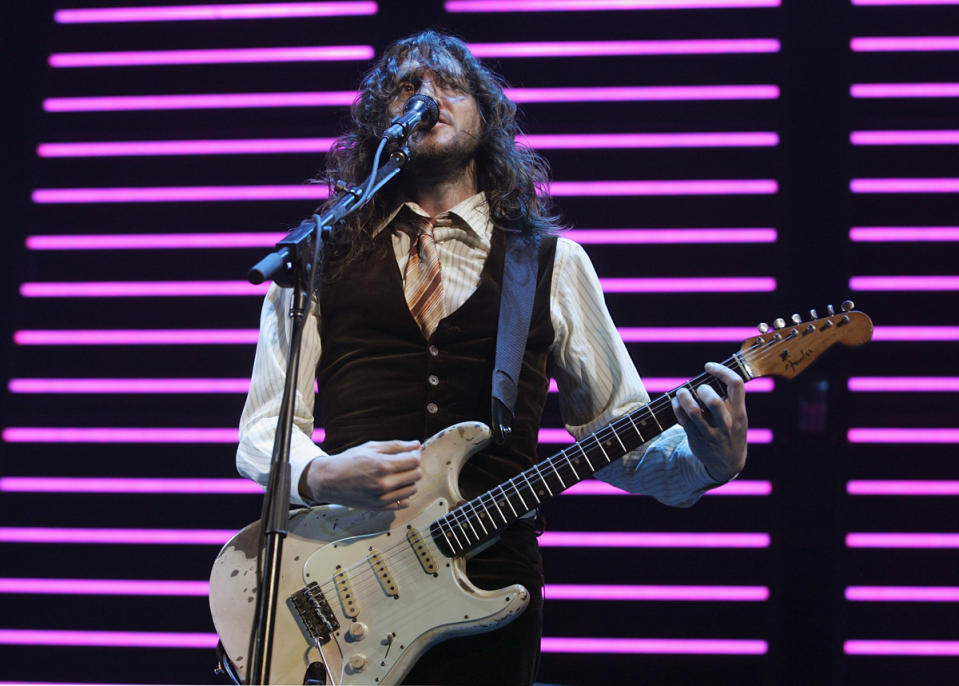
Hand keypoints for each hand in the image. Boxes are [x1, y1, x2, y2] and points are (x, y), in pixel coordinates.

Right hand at [301, 440, 422, 509]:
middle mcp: (383, 483)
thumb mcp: (371, 447)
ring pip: (412, 490)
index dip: (415, 455)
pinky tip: (394, 488)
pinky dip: (403, 495)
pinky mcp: (379, 508)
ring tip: (398, 475)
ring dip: (409, 481)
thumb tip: (417, 445)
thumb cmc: (349, 461)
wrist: (328, 480)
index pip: (415, 461)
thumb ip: (396, 446)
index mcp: (382, 465)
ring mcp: (382, 498)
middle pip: (416, 475)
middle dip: (413, 467)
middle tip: (403, 464)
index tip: (409, 454)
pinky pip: (404, 503)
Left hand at [671, 362, 747, 483]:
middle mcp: (726, 423)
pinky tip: (676, 402)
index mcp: (739, 413)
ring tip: (681, 392)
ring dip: (684, 397)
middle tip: (698, 388)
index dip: (722, 370)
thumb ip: (730, 399)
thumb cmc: (732, 431)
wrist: (727, 463)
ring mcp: (711, 432)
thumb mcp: (738, 417)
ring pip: (694, 411)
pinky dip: (677, 407)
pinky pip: (683, 420)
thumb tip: (712, 374)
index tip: (709, 366)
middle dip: (702, 389)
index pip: (736, 384)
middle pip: (713, 401)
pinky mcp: (696, 438)